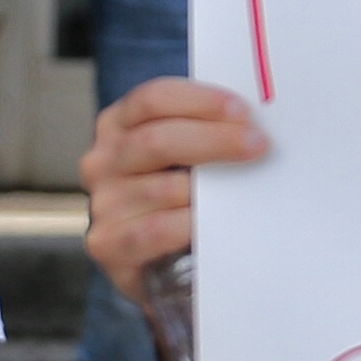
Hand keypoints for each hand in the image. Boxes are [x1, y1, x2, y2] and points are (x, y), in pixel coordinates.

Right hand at [83, 76, 266, 305]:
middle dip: (216, 140)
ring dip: (211, 190)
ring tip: (246, 190)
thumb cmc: (180, 194)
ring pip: (164, 188)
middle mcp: (102, 161)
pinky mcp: (108, 245)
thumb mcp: (186, 153)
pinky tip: (214, 224)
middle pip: (158, 140)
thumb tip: (251, 120)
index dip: (200, 101)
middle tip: (258, 145)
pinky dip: (190, 225)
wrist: (161, 261)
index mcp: (118, 124)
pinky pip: (156, 230)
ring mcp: (103, 204)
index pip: (153, 99)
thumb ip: (206, 129)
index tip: (243, 112)